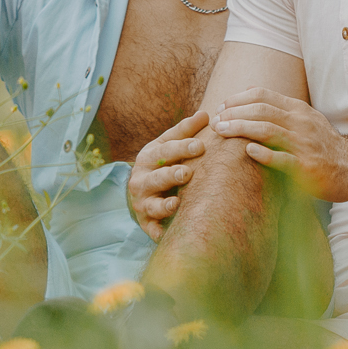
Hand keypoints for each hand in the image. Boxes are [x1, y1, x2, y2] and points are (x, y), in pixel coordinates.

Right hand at [127, 112, 208, 241]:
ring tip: (176, 203)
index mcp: (149, 157)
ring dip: (164, 205)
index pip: (165, 150)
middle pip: (157, 177)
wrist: (141, 192)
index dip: (182, 148)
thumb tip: (207, 114)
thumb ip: (186, 131)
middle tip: (187, 173)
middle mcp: (141, 180)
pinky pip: (151, 229)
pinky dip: (157, 232)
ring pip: (152, 205)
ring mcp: (142, 202)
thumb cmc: (161, 164)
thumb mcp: (168, 145)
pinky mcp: (146, 222)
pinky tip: (166, 235)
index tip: (200, 145)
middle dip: (171, 175)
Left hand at [213, 88, 347, 203]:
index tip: (221, 106)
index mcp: (298, 110)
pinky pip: (283, 159)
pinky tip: (248, 151)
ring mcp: (304, 145)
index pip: (263, 95)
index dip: (238, 99)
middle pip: (262, 110)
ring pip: (268, 130)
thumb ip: (280, 108)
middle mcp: (301, 123)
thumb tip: (250, 91)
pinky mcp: (307, 168)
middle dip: (234, 113)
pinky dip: (264, 154)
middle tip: (215, 120)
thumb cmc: (322, 146)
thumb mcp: (305, 119)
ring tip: (221, 131)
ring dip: (241, 128)